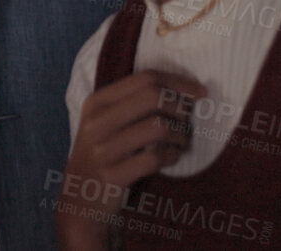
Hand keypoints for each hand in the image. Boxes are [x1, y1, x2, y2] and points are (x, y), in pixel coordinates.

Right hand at [55, 69, 204, 249]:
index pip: (144, 78)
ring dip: (179, 135)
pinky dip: (171, 156)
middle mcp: (96, 121)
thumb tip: (182, 92)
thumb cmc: (103, 157)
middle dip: (179, 106)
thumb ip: (133, 105)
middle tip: (187, 120)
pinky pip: (155, 158)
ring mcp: (103, 149)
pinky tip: (170, 158)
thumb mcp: (106, 124)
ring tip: (180, 143)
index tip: (200, 91)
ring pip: (157, 126)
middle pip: (152, 96)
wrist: (80, 202)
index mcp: (96, 102)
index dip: (178, 82)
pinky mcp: (112, 174)